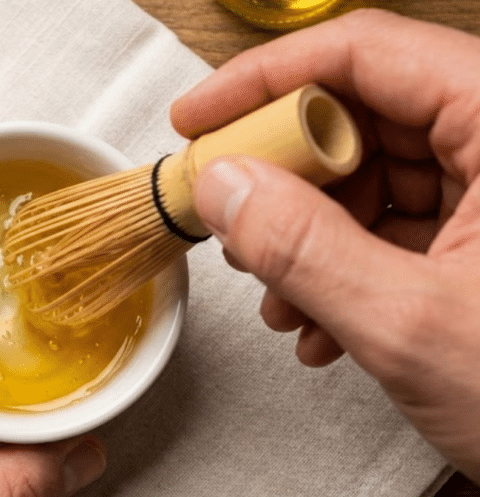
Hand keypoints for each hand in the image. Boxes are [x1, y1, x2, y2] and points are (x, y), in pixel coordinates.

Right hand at [172, 9, 479, 481]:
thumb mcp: (414, 326)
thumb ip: (305, 249)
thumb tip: (223, 188)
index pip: (366, 54)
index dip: (264, 80)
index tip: (198, 117)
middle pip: (363, 114)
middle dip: (283, 176)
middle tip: (229, 219)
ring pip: (373, 175)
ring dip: (307, 236)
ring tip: (279, 298)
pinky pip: (397, 225)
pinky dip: (344, 268)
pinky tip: (321, 325)